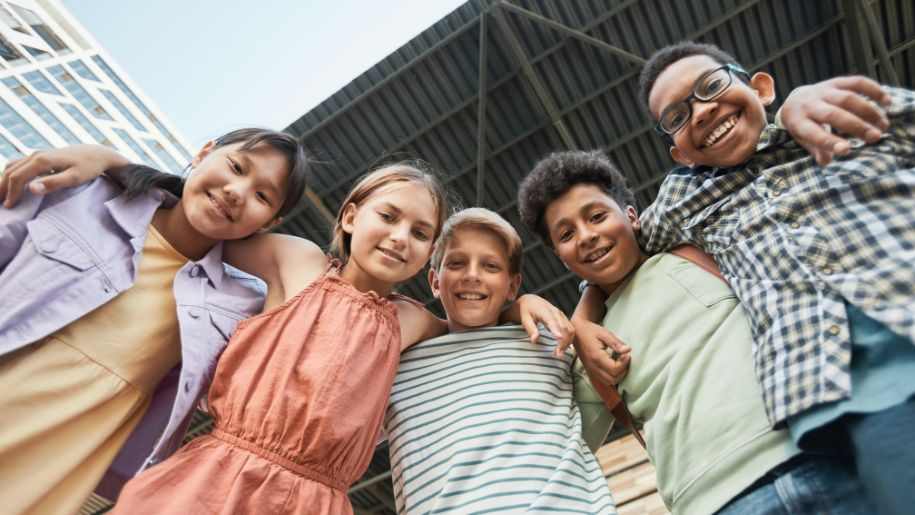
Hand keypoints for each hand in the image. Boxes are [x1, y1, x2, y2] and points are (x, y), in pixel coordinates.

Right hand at [0, 145, 127, 207]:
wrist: (97, 153)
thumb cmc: (88, 167)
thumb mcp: (74, 178)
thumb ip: (53, 183)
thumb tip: (31, 189)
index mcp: (42, 160)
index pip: (17, 177)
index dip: (11, 193)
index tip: (9, 208)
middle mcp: (35, 154)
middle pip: (10, 171)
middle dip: (2, 187)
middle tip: (0, 205)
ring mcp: (37, 153)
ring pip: (12, 166)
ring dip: (3, 180)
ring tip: (1, 196)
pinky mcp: (40, 155)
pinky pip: (18, 164)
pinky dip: (10, 174)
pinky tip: (10, 184)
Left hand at [515, 294, 573, 350]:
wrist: (532, 301)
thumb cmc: (527, 310)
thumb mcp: (525, 319)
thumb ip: (530, 329)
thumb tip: (535, 340)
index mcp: (545, 311)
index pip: (552, 321)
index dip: (556, 330)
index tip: (559, 338)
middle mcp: (556, 312)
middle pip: (564, 328)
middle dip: (563, 342)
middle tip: (557, 355)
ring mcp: (562, 315)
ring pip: (570, 329)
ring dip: (567, 342)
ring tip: (559, 354)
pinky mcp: (564, 319)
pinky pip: (571, 330)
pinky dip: (569, 340)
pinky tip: (563, 348)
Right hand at [572, 319, 630, 385]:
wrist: (576, 332)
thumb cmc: (590, 331)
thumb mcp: (604, 333)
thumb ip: (616, 343)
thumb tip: (627, 350)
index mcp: (596, 357)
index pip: (614, 369)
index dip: (624, 363)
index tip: (627, 354)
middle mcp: (593, 367)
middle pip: (613, 379)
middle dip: (623, 370)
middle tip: (624, 358)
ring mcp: (591, 370)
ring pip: (609, 382)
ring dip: (618, 375)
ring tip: (620, 362)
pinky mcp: (591, 371)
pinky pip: (604, 381)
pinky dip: (612, 377)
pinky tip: (614, 367)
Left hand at [780, 76, 890, 165]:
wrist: (795, 100)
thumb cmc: (804, 126)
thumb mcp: (804, 140)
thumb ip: (816, 150)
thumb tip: (826, 161)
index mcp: (799, 122)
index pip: (814, 134)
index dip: (830, 142)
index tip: (847, 150)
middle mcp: (809, 105)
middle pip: (833, 115)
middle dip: (857, 126)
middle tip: (876, 138)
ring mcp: (823, 91)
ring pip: (847, 98)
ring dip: (869, 111)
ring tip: (884, 125)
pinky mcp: (836, 82)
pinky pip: (856, 82)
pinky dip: (874, 90)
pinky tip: (887, 102)